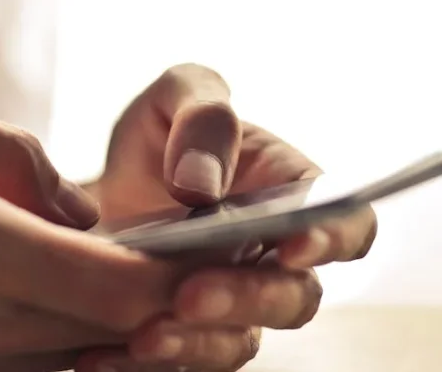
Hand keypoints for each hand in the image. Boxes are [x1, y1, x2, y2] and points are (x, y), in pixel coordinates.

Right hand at [0, 80, 185, 371]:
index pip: (120, 287)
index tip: (201, 250)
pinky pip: (41, 371)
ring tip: (118, 278)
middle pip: (119, 333)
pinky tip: (58, 304)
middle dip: (164, 301)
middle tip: (181, 262)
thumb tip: (82, 212)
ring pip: (86, 358)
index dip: (178, 275)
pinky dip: (71, 344)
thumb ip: (12, 152)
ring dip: (118, 325)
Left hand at [82, 64, 377, 370]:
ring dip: (196, 345)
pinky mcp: (188, 338)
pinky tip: (98, 358)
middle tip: (190, 294)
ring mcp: (233, 307)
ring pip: (239, 342)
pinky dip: (139, 366)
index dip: (332, 238)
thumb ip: (202, 115)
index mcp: (293, 194)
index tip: (291, 245)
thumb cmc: (159, 137)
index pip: (347, 223)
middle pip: (294, 298)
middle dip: (247, 299)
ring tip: (143, 337)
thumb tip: (199, 186)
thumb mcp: (176, 97)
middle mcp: (274, 261)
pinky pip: (179, 364)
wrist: (93, 193)